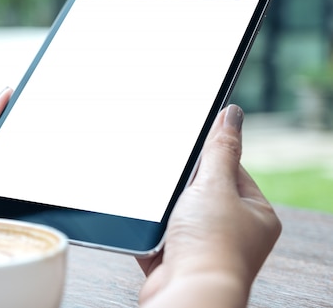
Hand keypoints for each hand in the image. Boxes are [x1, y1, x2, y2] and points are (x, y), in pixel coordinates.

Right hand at [137, 105, 281, 307]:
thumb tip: (233, 114)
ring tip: (162, 207)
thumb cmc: (211, 245)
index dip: (209, 156)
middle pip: (201, 190)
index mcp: (255, 213)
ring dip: (164, 208)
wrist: (186, 293)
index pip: (231, 170)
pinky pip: (159, 233)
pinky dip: (151, 229)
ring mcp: (203, 246)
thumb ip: (220, 149)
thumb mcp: (215, 185)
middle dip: (182, 185)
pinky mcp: (176, 259)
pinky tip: (149, 226)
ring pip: (177, 212)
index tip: (190, 142)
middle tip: (171, 178)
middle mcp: (232, 231)